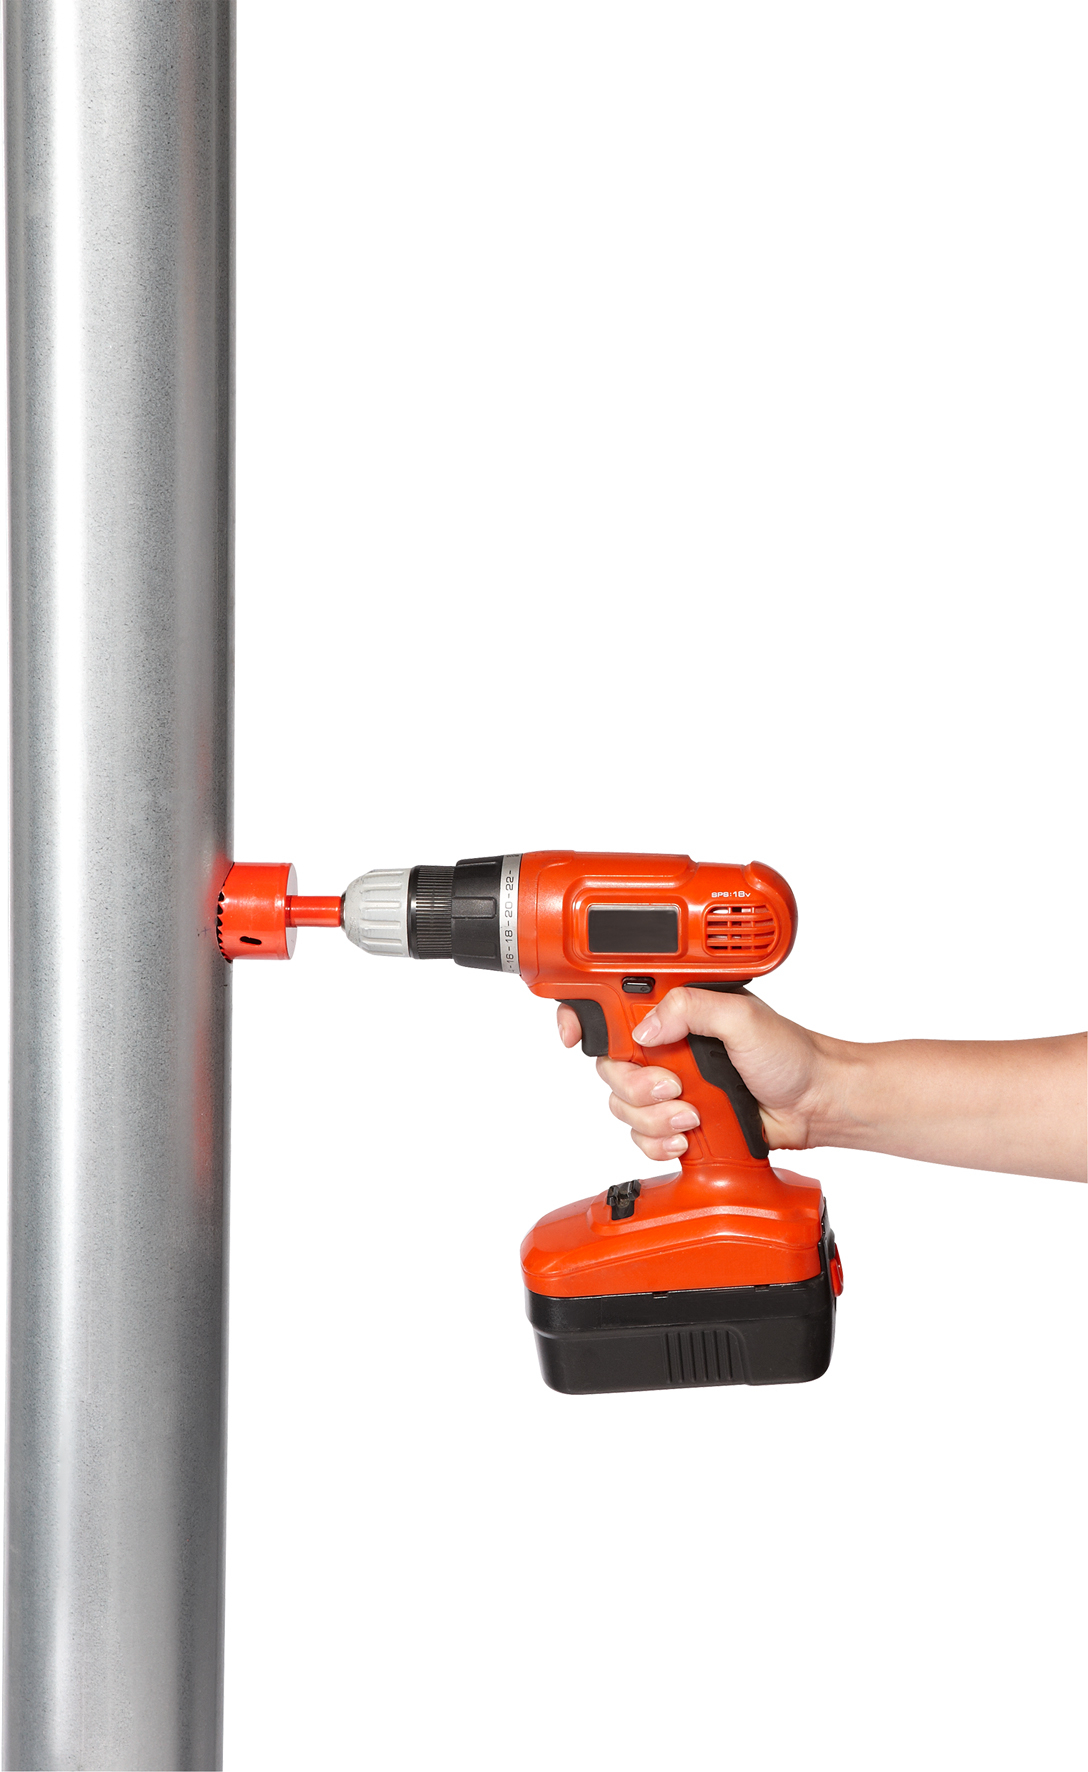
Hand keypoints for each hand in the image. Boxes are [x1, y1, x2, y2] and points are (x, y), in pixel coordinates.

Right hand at [557, 987, 836, 1161]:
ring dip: (654, 1117)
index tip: (575, 1036)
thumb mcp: (742, 1017)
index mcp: (675, 1009)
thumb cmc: (789, 1054)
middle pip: (609, 1066)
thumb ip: (690, 1008)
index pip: (611, 1004)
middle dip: (636, 1085)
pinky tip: (688, 1137)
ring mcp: (669, 1085)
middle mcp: (665, 1045)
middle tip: (673, 1087)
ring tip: (693, 1116)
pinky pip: (641, 1136)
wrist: (814, 1104)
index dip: (583, 1018)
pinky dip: (659, 1141)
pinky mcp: (676, 1120)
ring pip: (622, 1105)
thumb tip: (644, 1029)